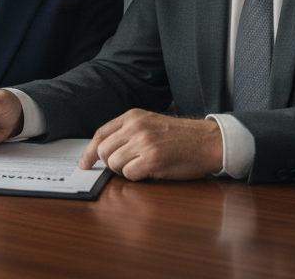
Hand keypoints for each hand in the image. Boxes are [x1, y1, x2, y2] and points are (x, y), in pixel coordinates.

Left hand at [78, 109, 222, 180]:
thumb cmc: (181, 137)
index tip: (85, 163)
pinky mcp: (153, 160)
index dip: (90, 151)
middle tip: (125, 167)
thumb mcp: (151, 123)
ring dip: (124, 171)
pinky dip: (136, 177)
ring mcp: (144, 143)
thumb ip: (128, 132)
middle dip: (110, 164)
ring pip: (114, 164)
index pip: (100, 134)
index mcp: (133, 116)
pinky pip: (129, 174)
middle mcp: (135, 127)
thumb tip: (104, 150)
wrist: (209, 141)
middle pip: (104, 151)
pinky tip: (149, 172)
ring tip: (141, 168)